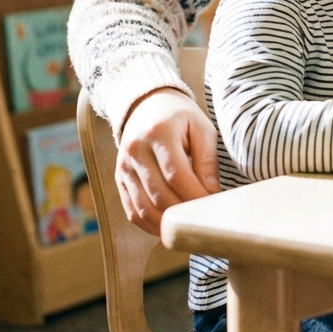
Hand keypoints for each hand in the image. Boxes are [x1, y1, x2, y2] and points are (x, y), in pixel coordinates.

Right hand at [116, 87, 219, 235]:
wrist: (148, 105)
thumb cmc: (180, 117)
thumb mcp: (201, 128)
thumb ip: (206, 161)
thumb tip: (211, 194)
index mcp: (158, 133)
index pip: (177, 176)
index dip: (196, 196)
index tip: (213, 206)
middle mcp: (135, 151)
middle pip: (159, 195)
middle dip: (184, 212)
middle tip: (204, 218)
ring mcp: (124, 167)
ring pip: (144, 209)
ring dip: (168, 223)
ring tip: (189, 226)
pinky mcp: (120, 180)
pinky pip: (133, 211)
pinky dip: (151, 224)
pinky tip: (169, 226)